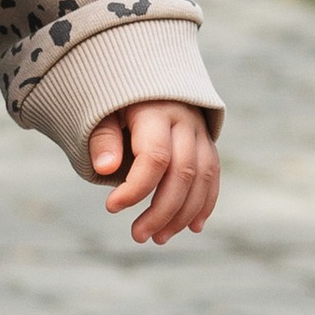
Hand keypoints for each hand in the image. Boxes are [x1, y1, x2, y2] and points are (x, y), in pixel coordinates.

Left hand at [86, 100, 219, 245]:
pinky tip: (191, 227)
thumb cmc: (115, 102)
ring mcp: (200, 132)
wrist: (143, 76)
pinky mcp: (207, 143)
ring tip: (158, 238)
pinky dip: (204, 204)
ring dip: (183, 214)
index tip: (111, 207)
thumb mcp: (101, 113)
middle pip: (183, 173)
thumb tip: (106, 168)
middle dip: (162, 211)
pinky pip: (212, 176)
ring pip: (202, 178)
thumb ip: (103, 140)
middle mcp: (185, 121)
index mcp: (155, 112)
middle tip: (138, 236)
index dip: (135, 189)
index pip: (154, 157)